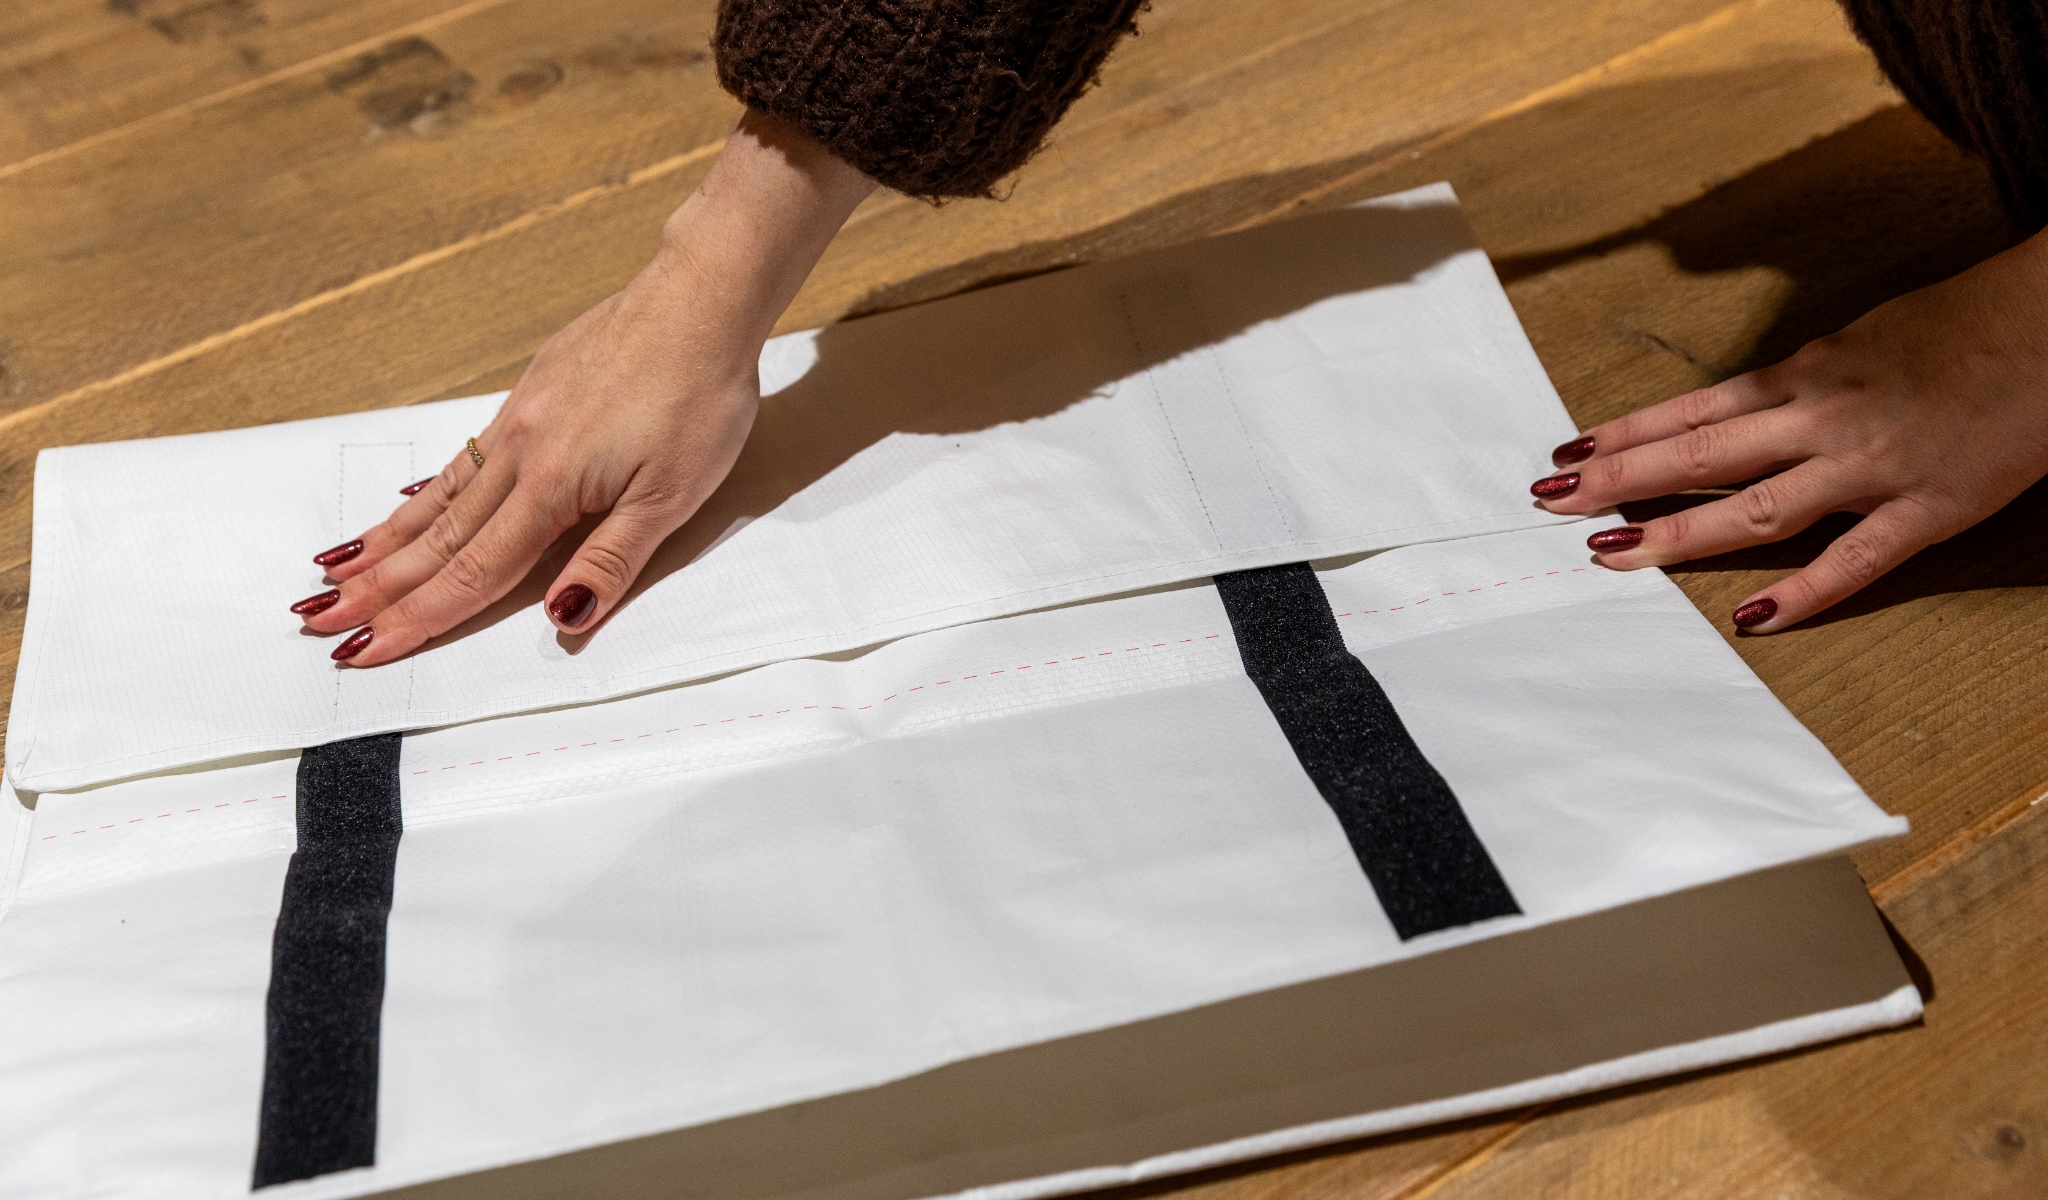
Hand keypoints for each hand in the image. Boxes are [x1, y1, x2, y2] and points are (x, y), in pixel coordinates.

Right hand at [296, 112, 874, 665]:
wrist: (697, 300)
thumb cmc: (698, 398)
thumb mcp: (673, 496)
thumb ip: (612, 560)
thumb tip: (561, 619)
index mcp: (552, 486)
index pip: (475, 573)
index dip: (420, 619)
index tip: (365, 649)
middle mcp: (520, 453)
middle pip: (440, 538)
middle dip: (378, 587)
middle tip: (317, 619)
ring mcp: (518, 420)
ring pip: (442, 496)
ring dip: (387, 541)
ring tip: (337, 570)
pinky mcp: (529, 394)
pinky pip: (462, 458)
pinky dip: (424, 492)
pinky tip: (405, 503)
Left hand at [1528, 226, 2047, 631]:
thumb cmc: (1960, 326)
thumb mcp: (1860, 340)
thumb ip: (1799, 383)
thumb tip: (1740, 411)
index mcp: (1805, 375)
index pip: (1692, 411)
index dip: (1624, 435)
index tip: (1565, 455)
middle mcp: (1822, 418)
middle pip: (1701, 456)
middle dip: (1621, 482)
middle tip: (1552, 506)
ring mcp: (1871, 466)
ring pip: (1756, 508)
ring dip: (1680, 534)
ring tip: (1615, 555)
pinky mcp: (1927, 507)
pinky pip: (1856, 558)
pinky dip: (1804, 592)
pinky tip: (1754, 618)